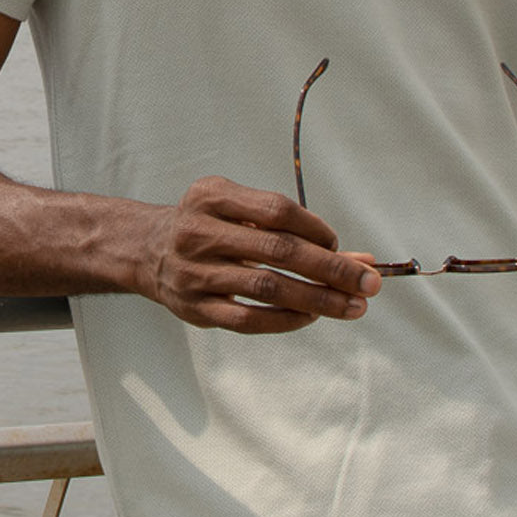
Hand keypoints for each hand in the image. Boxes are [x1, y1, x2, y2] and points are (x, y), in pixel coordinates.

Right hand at [135, 175, 381, 332]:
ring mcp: (196, 272)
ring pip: (267, 288)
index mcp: (212, 196)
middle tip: (369, 283)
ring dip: (317, 299)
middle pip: (278, 250)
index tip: (340, 245)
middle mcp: (200, 231)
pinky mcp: (195, 308)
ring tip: (351, 306)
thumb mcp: (236, 208)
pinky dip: (285, 320)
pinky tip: (311, 317)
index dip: (315, 229)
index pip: (276, 211)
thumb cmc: (208, 224)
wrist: (147, 249)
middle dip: (331, 268)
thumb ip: (291, 228)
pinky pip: (248, 319)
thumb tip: (359, 258)